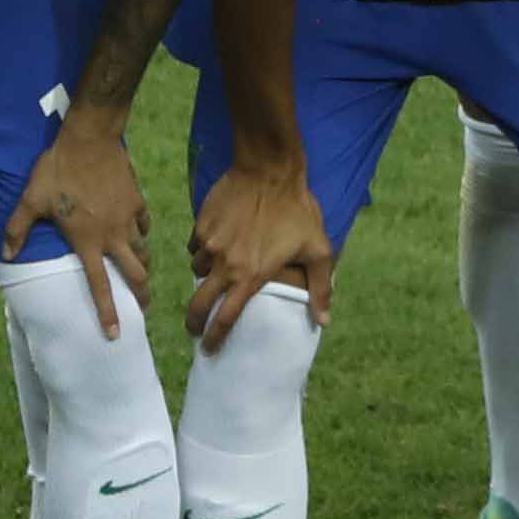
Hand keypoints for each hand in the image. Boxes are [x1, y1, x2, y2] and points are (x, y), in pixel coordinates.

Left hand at [4, 108, 149, 338]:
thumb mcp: (31, 199)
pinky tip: (137, 231)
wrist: (90, 138)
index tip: (116, 334)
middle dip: (141, 295)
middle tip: (143, 308)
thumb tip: (4, 254)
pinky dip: (141, 232)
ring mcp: (128, 218)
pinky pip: (143, 224)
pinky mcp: (137, 200)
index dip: (108, 313)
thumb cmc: (57, 170)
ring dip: (143, 266)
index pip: (100, 286)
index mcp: (87, 242)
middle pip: (135, 274)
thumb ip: (17, 229)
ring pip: (143, 251)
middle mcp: (112, 236)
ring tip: (143, 274)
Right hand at [182, 162, 334, 350]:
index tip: (209, 349)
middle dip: (193, 321)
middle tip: (194, 329)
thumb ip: (320, 289)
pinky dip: (203, 249)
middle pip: (199, 304)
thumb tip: (324, 322)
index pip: (226, 318)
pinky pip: (196, 245)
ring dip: (205, 276)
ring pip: (198, 270)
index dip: (215, 337)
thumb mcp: (318, 250)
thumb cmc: (297, 210)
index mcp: (251, 276)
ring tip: (217, 273)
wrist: (269, 170)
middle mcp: (225, 264)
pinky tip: (217, 243)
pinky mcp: (201, 224)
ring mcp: (210, 244)